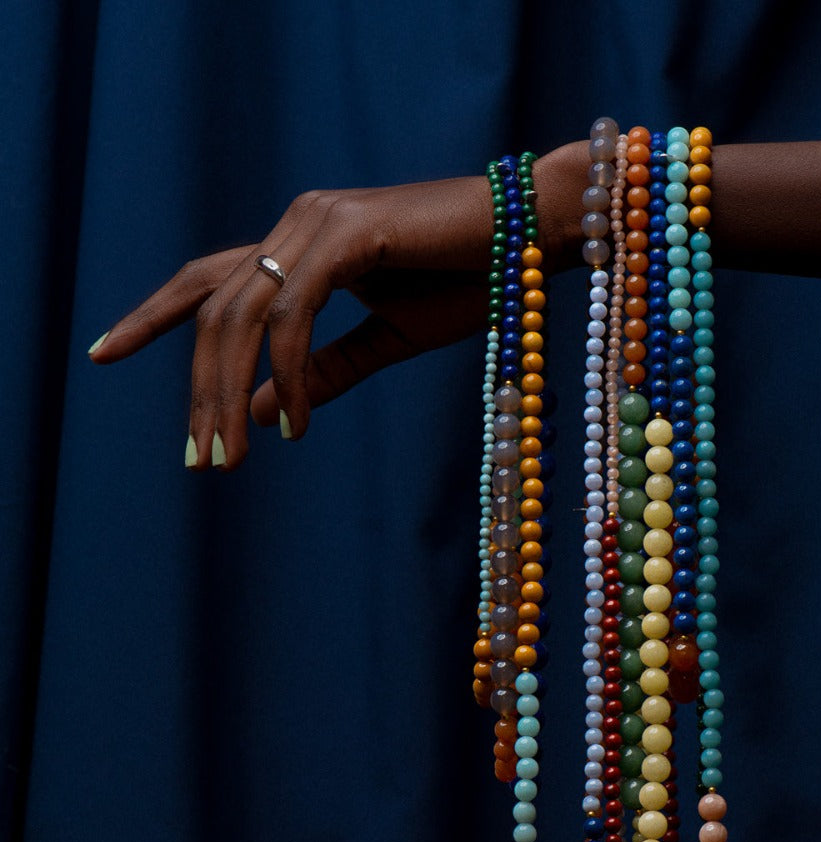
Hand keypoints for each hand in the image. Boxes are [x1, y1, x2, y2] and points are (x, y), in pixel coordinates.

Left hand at [89, 176, 502, 469]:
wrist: (534, 236)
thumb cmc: (472, 283)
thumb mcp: (384, 340)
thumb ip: (322, 372)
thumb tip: (259, 413)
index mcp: (300, 244)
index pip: (207, 281)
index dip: (152, 316)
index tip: (104, 355)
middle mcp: (297, 223)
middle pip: (214, 308)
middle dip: (199, 388)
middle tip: (199, 460)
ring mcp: (317, 221)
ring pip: (242, 314)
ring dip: (228, 392)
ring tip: (232, 458)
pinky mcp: (347, 232)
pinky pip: (295, 315)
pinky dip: (289, 374)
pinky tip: (295, 424)